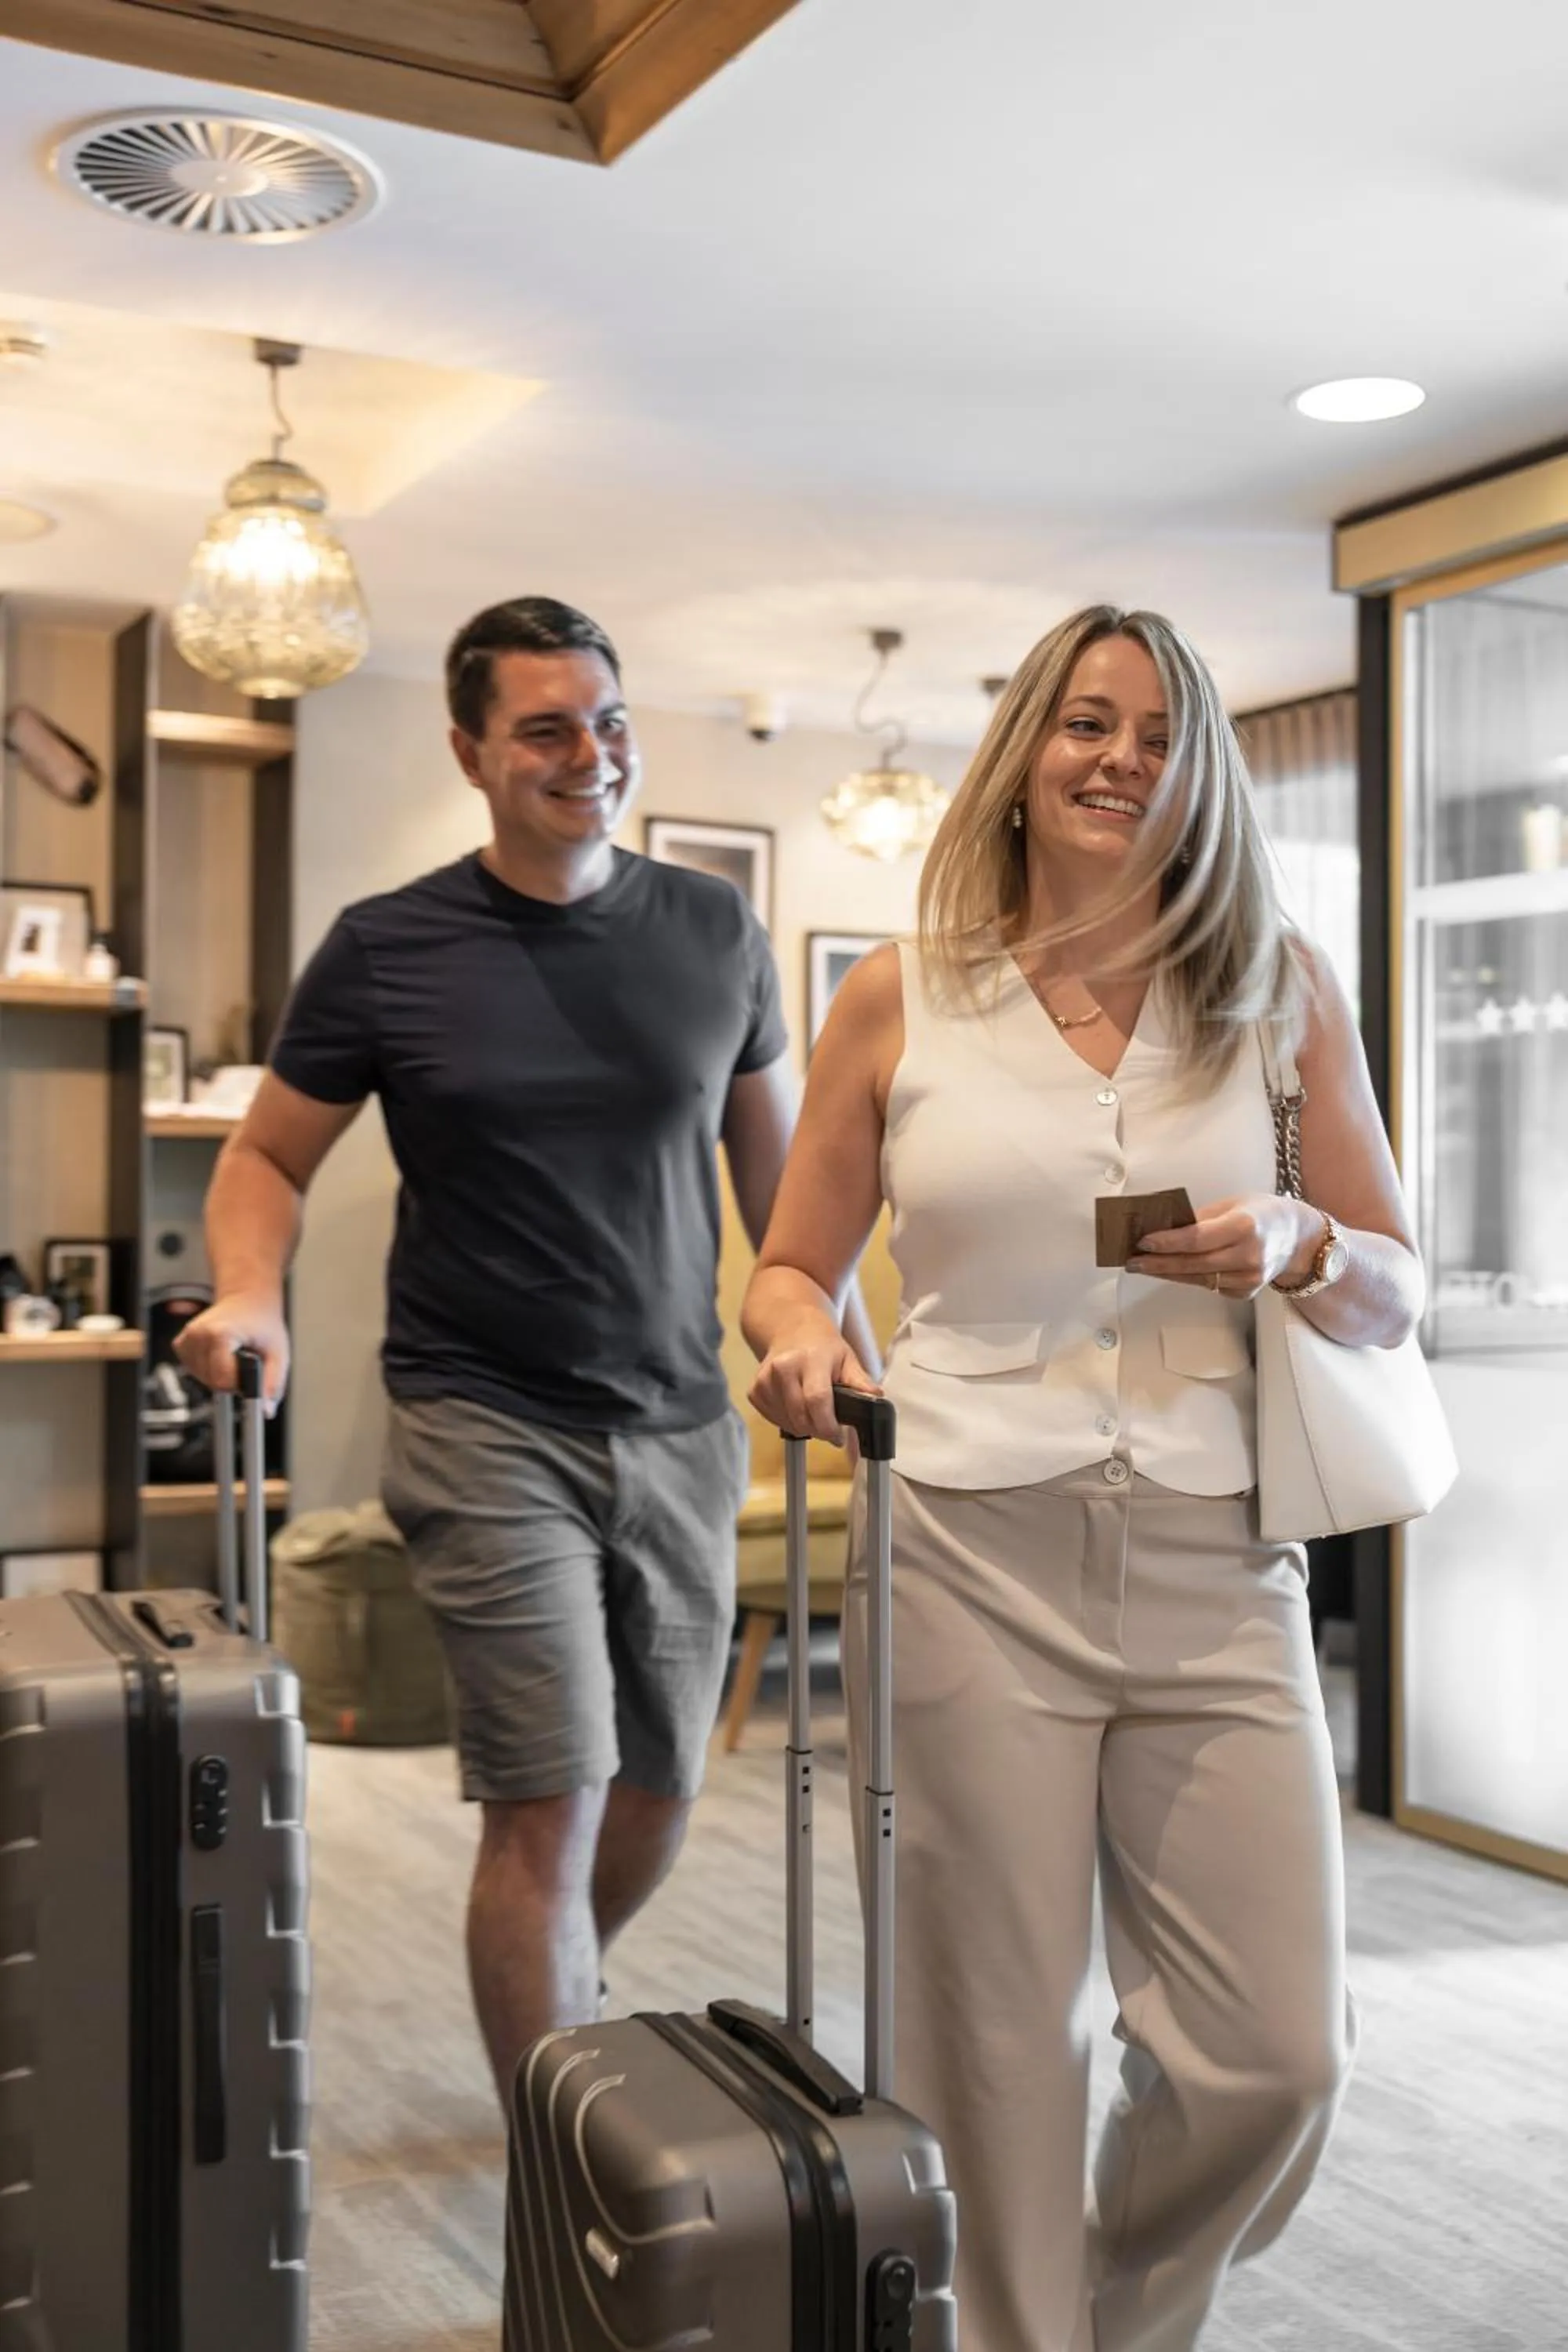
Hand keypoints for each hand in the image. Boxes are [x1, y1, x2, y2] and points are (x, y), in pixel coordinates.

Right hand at [173, 1292, 289, 1411]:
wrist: (247, 1301)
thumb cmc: (262, 1324)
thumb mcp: (278, 1353)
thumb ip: (273, 1384)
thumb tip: (265, 1411)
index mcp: (219, 1334)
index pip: (223, 1380)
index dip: (240, 1384)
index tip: (251, 1374)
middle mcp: (198, 1334)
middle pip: (212, 1382)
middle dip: (232, 1380)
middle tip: (246, 1362)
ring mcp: (187, 1339)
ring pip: (202, 1379)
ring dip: (220, 1375)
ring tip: (234, 1356)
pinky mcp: (181, 1344)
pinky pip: (194, 1370)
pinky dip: (208, 1369)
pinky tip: (220, 1356)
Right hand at [748, 1312, 879, 1446]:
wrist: (791, 1328)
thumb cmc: (823, 1347)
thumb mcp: (848, 1359)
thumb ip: (861, 1382)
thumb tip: (877, 1400)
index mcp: (810, 1359)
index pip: (816, 1400)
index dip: (828, 1425)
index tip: (838, 1436)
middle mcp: (783, 1367)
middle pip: (800, 1417)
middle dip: (818, 1430)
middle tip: (830, 1428)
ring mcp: (765, 1379)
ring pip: (786, 1422)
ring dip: (803, 1427)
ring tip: (814, 1414)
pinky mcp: (754, 1390)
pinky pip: (772, 1419)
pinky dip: (787, 1421)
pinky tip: (796, 1408)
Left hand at [1126, 1194, 1320, 1298]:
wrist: (1298, 1239)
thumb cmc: (1261, 1214)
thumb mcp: (1233, 1204)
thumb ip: (1200, 1218)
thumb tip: (1161, 1227)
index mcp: (1245, 1226)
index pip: (1197, 1239)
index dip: (1167, 1242)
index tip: (1142, 1241)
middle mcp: (1249, 1256)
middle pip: (1193, 1263)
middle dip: (1157, 1263)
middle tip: (1131, 1260)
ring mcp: (1249, 1278)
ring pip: (1197, 1279)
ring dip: (1167, 1273)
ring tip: (1142, 1266)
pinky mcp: (1246, 1292)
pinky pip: (1209, 1285)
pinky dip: (1188, 1278)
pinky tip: (1170, 1271)